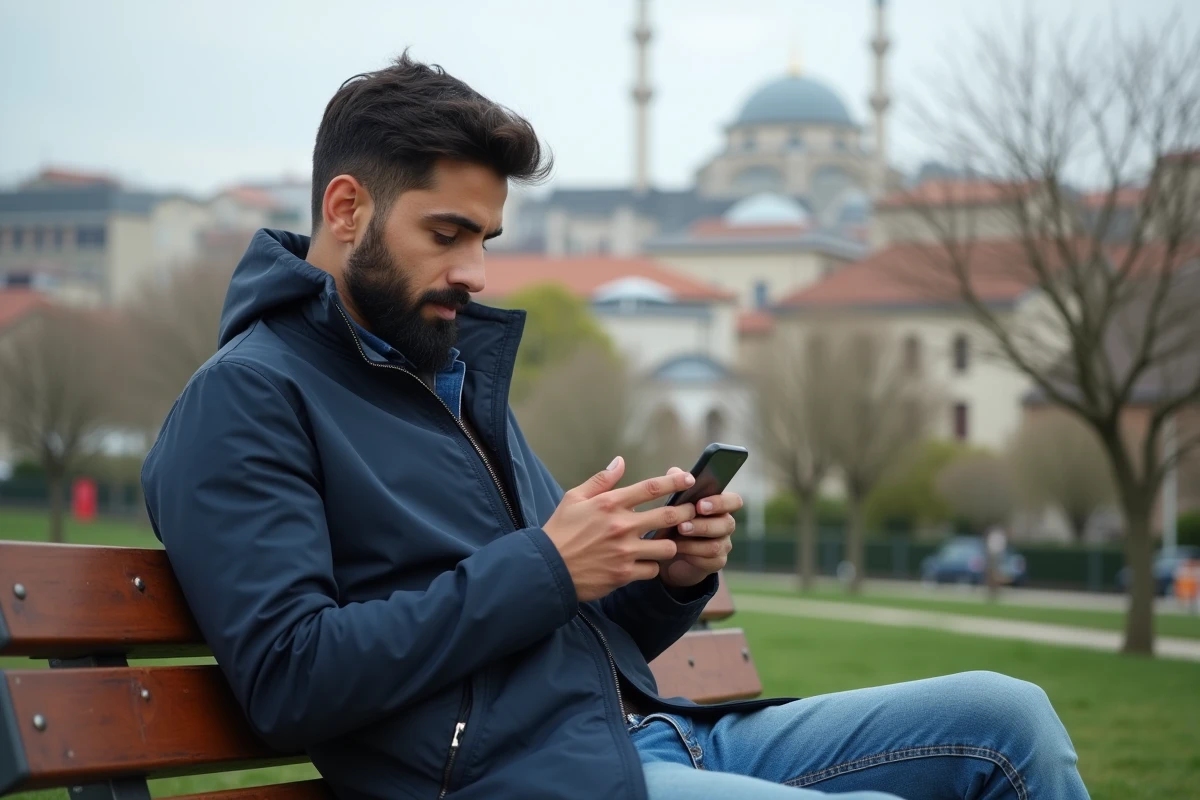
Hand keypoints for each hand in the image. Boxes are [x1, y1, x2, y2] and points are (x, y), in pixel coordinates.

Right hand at [543, 457, 697, 601]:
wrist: (548, 569)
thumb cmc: (560, 531)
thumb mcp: (574, 498)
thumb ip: (601, 480)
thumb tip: (620, 461)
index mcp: (610, 504)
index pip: (651, 488)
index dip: (675, 482)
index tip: (690, 480)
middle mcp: (621, 526)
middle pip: (668, 516)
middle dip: (686, 513)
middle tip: (692, 512)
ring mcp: (625, 551)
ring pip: (667, 546)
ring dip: (670, 543)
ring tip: (666, 542)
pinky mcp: (624, 574)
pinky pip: (653, 570)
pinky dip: (652, 566)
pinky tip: (646, 563)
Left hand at [658, 466, 740, 588]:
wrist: (672, 552)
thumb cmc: (677, 520)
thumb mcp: (675, 504)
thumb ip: (678, 486)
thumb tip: (675, 471)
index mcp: (720, 506)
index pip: (734, 501)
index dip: (720, 502)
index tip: (700, 504)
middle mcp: (726, 525)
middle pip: (727, 524)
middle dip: (703, 524)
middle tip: (683, 524)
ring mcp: (723, 545)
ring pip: (717, 545)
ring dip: (695, 541)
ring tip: (676, 537)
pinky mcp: (716, 563)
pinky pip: (709, 561)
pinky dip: (692, 555)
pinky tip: (677, 550)